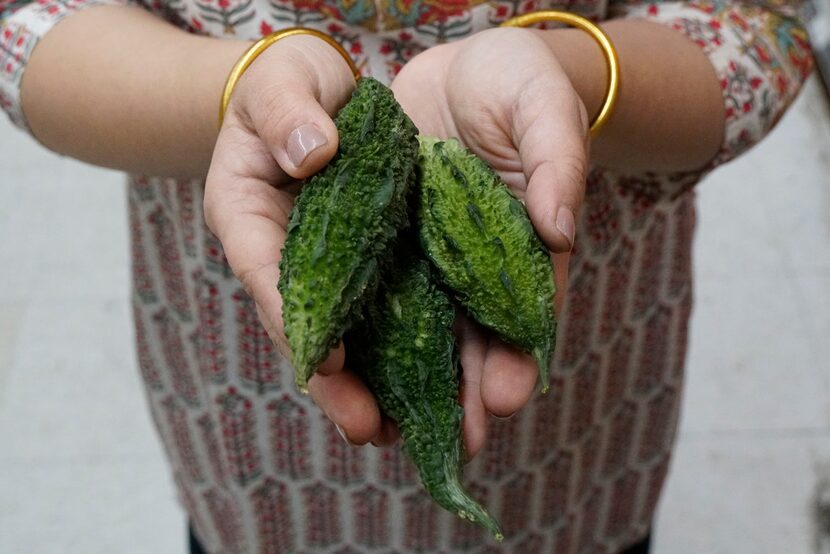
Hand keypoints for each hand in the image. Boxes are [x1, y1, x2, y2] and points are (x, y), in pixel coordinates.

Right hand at [204, 36, 396, 445]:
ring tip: (404, 432)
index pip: (267, 272)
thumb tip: (314, 151)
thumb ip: (289, 111)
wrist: (321, 96)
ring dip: (372, 384)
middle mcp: (286, 254)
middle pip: (307, 325)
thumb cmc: (290, 85)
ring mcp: (329, 267)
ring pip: (347, 334)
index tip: (325, 361)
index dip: (296, 318)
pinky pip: (383, 313)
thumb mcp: (283, 82)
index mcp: (249, 215)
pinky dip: (403, 349)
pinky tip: (433, 386)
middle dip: (336, 382)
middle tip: (369, 430)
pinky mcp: (368, 267)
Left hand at [391, 27, 589, 456]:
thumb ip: (557, 162)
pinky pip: (374, 292)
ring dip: (410, 381)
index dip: (519, 355)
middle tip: (455, 443)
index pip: (528, 312)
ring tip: (393, 431)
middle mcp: (476, 265)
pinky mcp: (386, 244)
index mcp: (522, 245)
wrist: (462, 69)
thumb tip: (560, 230)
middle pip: (474, 339)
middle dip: (464, 392)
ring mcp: (430, 259)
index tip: (510, 395)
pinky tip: (348, 371)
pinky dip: (364, 332)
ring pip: (421, 330)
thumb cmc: (518, 85)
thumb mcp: (544, 109)